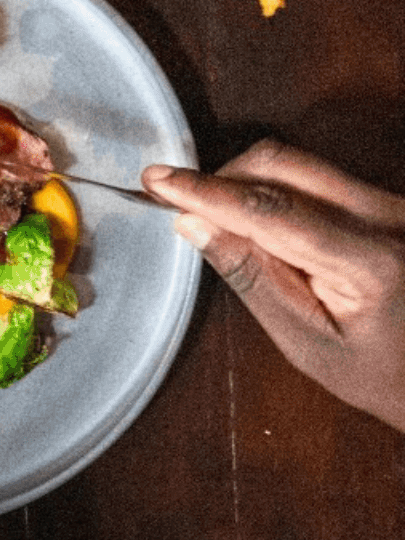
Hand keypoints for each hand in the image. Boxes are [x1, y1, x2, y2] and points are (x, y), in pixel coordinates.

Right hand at [143, 139, 404, 431]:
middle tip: (180, 203)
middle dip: (222, 178)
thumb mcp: (309, 345)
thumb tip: (194, 223)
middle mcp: (391, 217)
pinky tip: (267, 230)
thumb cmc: (385, 375)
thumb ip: (253, 279)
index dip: (205, 191)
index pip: (269, 210)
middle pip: (284, 164)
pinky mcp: (390, 200)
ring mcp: (394, 203)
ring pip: (299, 164)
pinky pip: (318, 176)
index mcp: (373, 262)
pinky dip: (276, 190)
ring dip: (248, 184)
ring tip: (226, 228)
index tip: (157, 180)